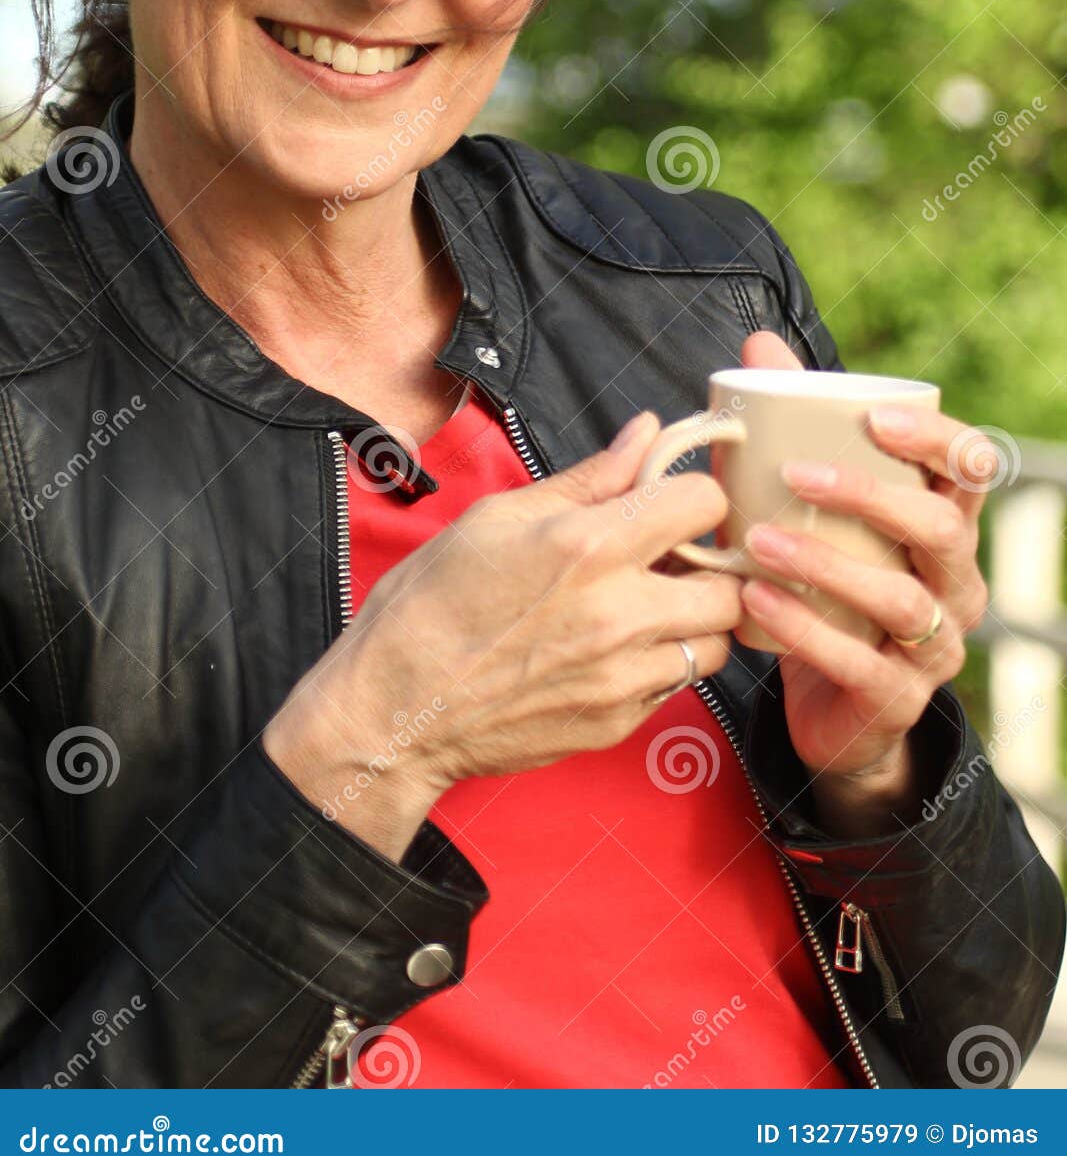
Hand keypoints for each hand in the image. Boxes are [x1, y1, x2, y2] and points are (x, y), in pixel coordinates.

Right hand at [263, 411, 741, 860]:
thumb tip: (647, 433)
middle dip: (710, 567)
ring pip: (717, 643)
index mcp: (589, 545)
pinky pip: (676, 687)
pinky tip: (616, 652)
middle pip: (730, 584)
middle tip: (672, 562)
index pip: (705, 503)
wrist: (394, 707)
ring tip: (649, 609)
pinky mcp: (617, 722)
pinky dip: (661, 666)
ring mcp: (622, 676)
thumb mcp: (500, 516)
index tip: (672, 504)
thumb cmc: (432, 603)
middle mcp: (619, 612)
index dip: (694, 497)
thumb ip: (591, 478)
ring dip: (695, 622)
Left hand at [734, 332, 989, 833]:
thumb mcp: (819, 510)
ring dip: (826, 565)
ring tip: (760, 540)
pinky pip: (860, 663)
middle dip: (872, 496)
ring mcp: (934, 646)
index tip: (873, 417)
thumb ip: (797, 429)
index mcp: (945, 526)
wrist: (831, 705)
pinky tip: (755, 600)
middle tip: (797, 474)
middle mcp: (955, 583)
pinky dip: (804, 628)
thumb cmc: (829, 587)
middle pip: (940, 530)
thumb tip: (760, 345)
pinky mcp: (898, 698)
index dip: (937, 439)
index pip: (972, 470)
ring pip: (901, 600)